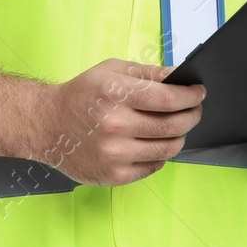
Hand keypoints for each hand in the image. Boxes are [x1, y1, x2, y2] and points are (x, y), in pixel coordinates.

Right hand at [36, 58, 203, 186]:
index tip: (198, 93)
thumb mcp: (110, 71)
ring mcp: (115, 154)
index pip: (169, 99)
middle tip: (194, 109)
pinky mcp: (114, 175)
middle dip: (192, 115)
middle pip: (173, 126)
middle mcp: (116, 125)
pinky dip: (160, 154)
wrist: (47, 125)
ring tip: (176, 126)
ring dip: (180, 136)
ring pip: (168, 149)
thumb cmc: (80, 95)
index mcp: (116, 94)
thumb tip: (178, 77)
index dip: (191, 96)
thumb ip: (146, 73)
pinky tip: (153, 142)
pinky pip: (153, 167)